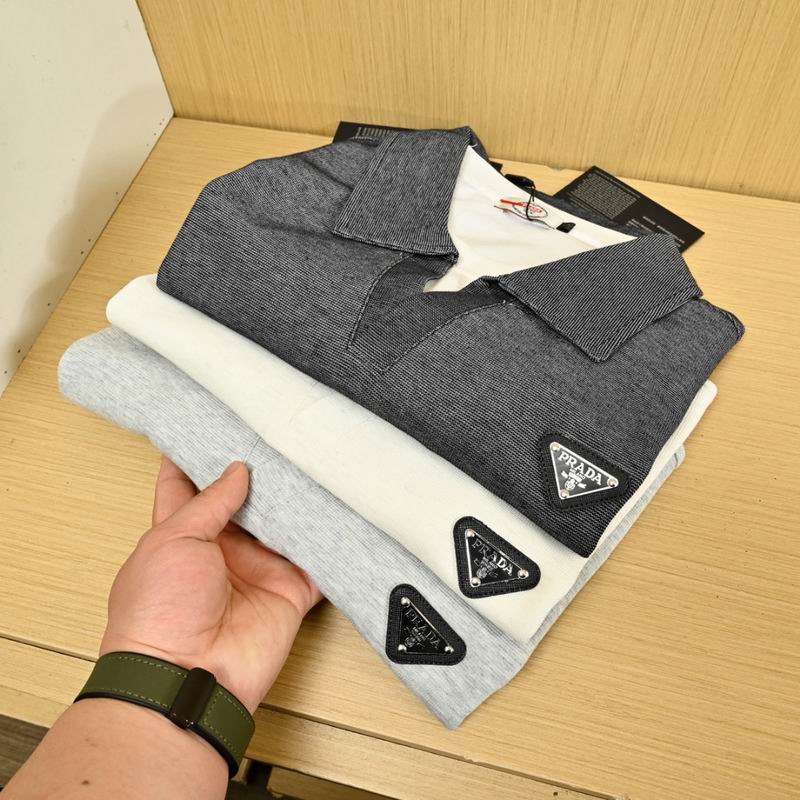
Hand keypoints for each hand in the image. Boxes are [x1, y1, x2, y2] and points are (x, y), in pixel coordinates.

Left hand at [100, 456, 321, 712]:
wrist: (188, 676)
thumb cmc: (159, 612)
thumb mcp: (173, 539)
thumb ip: (211, 501)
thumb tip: (237, 470)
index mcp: (182, 534)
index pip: (189, 485)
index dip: (198, 453)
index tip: (215, 421)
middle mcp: (222, 549)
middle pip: (246, 500)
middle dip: (260, 470)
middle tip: (278, 433)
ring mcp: (258, 569)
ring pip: (284, 524)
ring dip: (297, 500)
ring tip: (313, 459)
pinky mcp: (290, 591)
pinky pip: (317, 561)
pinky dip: (330, 541)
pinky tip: (340, 510)